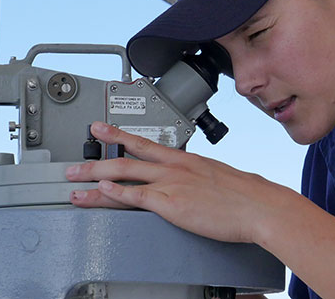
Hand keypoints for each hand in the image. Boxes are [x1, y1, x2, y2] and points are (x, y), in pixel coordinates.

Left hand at [65, 121, 291, 243]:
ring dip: (95, 179)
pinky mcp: (172, 204)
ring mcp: (171, 184)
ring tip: (74, 183)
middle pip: (127, 157)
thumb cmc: (247, 196)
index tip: (102, 129)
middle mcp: (175, 167)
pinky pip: (136, 196)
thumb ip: (202, 177)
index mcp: (186, 159)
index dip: (119, 135)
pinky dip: (115, 194)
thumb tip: (198, 183)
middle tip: (76, 161)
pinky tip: (100, 193)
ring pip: (124, 175)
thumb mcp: (220, 177)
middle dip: (97, 159)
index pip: (145, 142)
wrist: (260, 206)